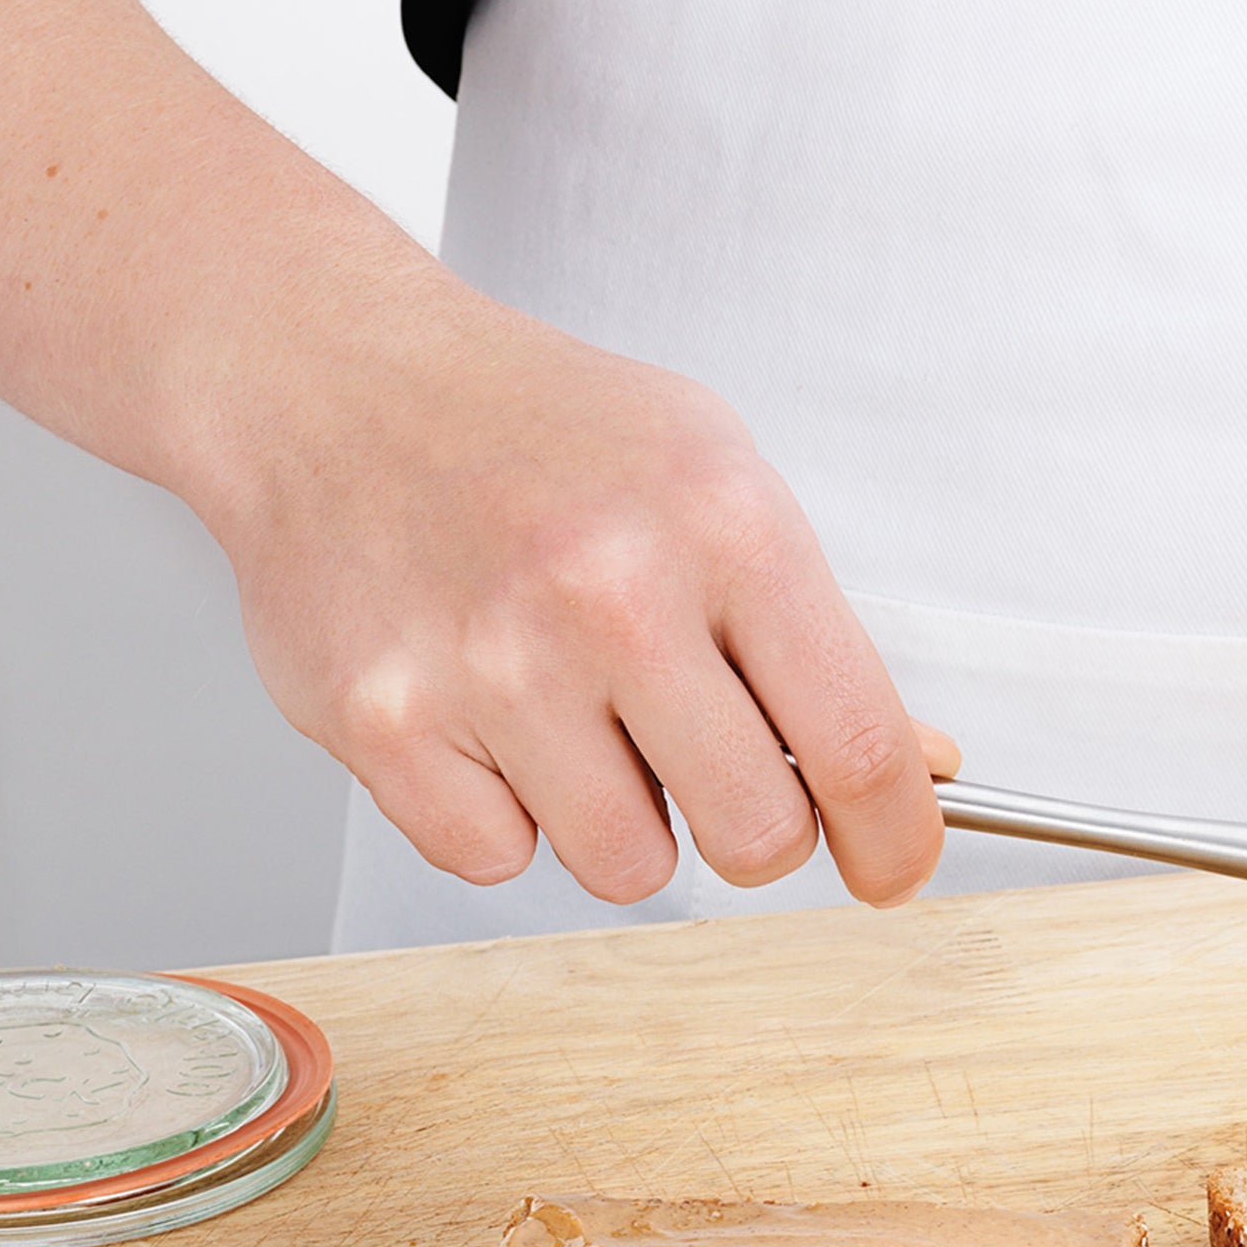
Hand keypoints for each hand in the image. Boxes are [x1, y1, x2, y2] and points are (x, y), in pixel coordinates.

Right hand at [197, 286, 952, 907]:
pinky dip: (500, 812)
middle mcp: (611, 594)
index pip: (860, 745)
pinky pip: (497, 860)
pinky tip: (481, 714)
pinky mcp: (385, 724)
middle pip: (757, 837)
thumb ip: (815, 636)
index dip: (895, 839)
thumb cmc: (536, 432)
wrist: (330, 378)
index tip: (891, 867)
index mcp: (725, 525)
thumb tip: (917, 769)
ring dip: (617, 817)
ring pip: (628, 868)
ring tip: (572, 709)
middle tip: (705, 762)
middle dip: (750, 827)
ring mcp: (492, 664)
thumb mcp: (716, 481)